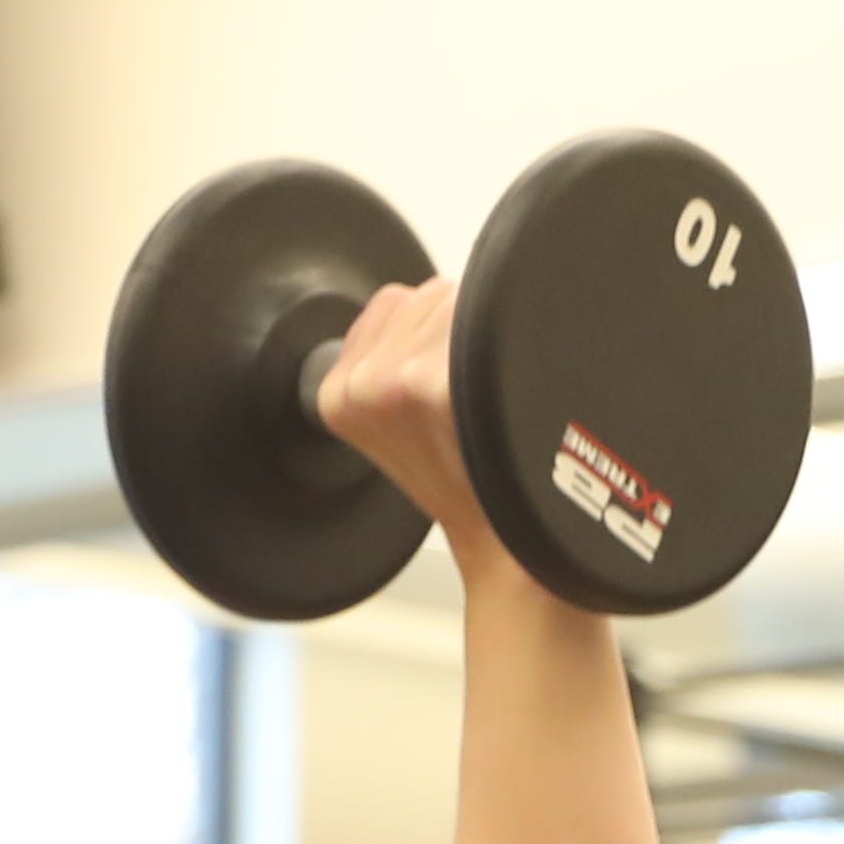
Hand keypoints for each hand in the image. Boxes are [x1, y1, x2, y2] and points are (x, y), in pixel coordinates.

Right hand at [307, 278, 513, 584]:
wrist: (507, 545)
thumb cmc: (468, 485)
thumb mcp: (399, 424)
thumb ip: (392, 357)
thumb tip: (429, 303)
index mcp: (334, 393)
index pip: (392, 305)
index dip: (436, 336)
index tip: (448, 390)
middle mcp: (357, 384)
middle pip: (429, 298)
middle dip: (463, 333)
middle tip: (476, 403)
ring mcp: (396, 383)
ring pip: (460, 304)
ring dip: (490, 339)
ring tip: (491, 405)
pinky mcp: (438, 385)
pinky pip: (487, 325)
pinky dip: (510, 354)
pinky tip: (505, 403)